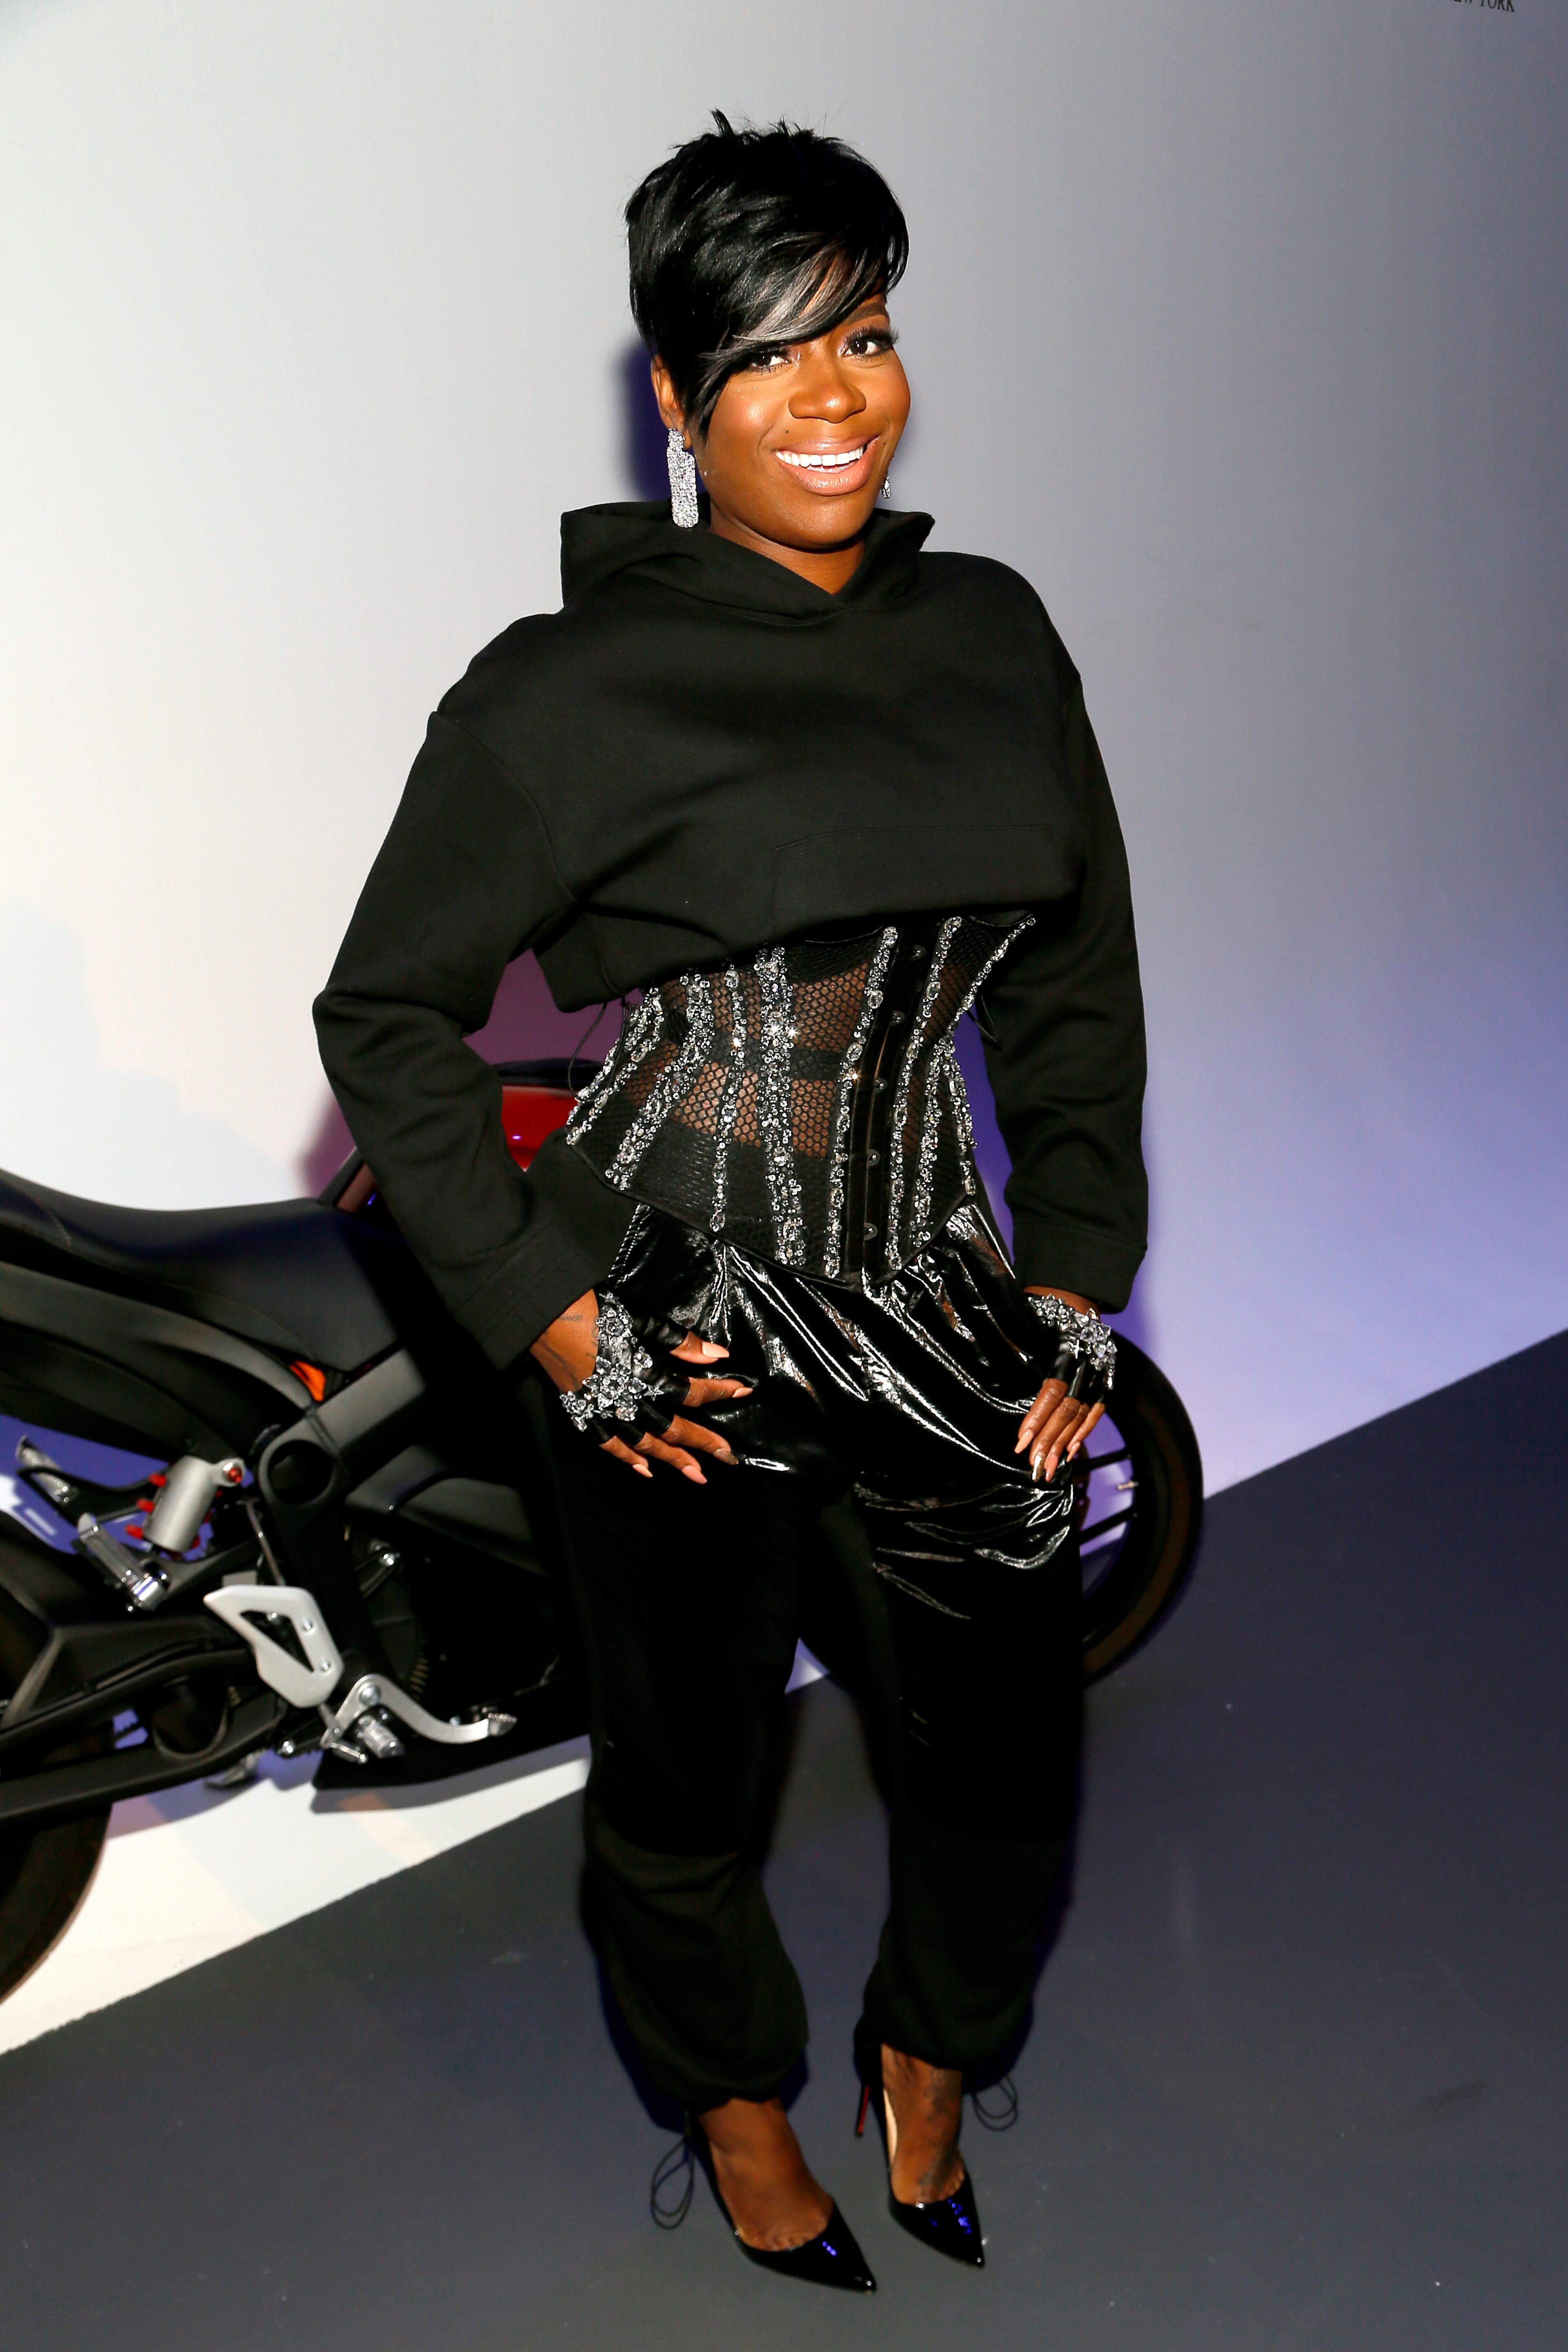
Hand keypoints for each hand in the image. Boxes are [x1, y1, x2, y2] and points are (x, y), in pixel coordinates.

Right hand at [530, 1291, 751, 1484]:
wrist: (543, 1315)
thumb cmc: (594, 1311)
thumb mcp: (642, 1320)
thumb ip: (679, 1342)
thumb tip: (717, 1354)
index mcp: (644, 1374)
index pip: (690, 1391)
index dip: (719, 1391)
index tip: (742, 1391)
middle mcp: (627, 1399)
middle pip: (673, 1428)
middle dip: (703, 1443)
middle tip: (728, 1457)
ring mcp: (604, 1409)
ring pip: (644, 1444)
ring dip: (672, 1460)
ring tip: (697, 1474)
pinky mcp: (583, 1411)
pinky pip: (607, 1444)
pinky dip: (626, 1459)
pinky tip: (645, 1470)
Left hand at [1014, 1285, 1106, 1484]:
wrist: (1075, 1294)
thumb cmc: (1041, 1309)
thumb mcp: (1022, 1321)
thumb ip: (1008, 1344)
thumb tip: (976, 1362)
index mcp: (1066, 1347)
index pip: (1053, 1390)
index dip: (1037, 1417)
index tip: (1020, 1442)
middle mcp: (1087, 1361)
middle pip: (1068, 1409)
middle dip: (1049, 1440)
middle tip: (1032, 1465)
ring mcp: (1100, 1371)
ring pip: (1082, 1414)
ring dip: (1064, 1443)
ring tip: (1046, 1467)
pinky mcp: (1107, 1377)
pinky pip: (1098, 1410)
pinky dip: (1084, 1431)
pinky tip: (1069, 1452)